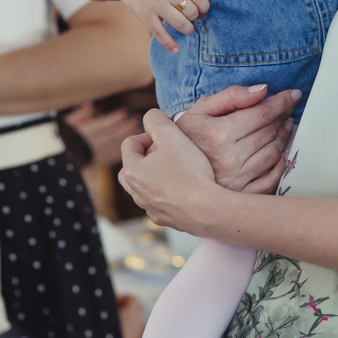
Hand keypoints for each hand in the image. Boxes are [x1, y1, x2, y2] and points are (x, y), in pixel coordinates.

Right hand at [63, 104, 141, 166]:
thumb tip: (89, 105)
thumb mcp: (66, 125)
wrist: (57, 161)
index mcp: (83, 135)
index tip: (124, 112)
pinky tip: (131, 143)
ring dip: (125, 136)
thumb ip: (78, 116)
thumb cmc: (62, 139)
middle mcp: (90, 146)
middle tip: (136, 118)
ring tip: (135, 127)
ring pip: (113, 145)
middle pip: (110, 135)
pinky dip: (122, 148)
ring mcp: (94, 156)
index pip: (101, 125)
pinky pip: (111, 157)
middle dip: (124, 126)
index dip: (113, 118)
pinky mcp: (97, 164)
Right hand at [117, 0, 209, 53]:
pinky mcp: (145, 16)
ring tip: (187, 28)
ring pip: (180, 23)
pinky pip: (160, 33)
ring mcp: (155, 5)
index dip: (204, 6)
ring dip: (188, 29)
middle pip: (190, 11)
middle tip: (192, 17)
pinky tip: (176, 49)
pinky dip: (169, 43)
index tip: (203, 9)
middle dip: (195, 17)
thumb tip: (201, 7)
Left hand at [118, 111, 219, 230]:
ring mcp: (150, 209)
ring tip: (177, 170)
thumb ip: (155, 119)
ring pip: (145, 187)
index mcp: (132, 171)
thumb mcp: (171, 134)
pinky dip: (168, 194)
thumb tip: (151, 117)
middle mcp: (136, 193)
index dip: (148, 135)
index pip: (130, 144)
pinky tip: (185, 190)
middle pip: (132, 168)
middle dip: (146, 157)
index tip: (167, 138)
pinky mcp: (165, 220)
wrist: (208, 210)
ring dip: (156, 176)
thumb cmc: (189, 172)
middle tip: (167, 153)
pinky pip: (160, 202)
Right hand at [177, 83, 299, 192]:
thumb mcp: (201, 109)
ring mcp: (236, 179)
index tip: (293, 94)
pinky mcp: (241, 194)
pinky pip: (271, 179)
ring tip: (287, 125)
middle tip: (288, 108)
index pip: (262, 113)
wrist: (170, 170)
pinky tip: (282, 152)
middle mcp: (229, 158)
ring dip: (285, 137)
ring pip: (274, 153)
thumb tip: (262, 90)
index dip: (281, 102)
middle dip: (283, 116)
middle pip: (270, 132)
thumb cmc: (186, 135)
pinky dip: (281, 164)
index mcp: (218, 134)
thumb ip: (232, 96)